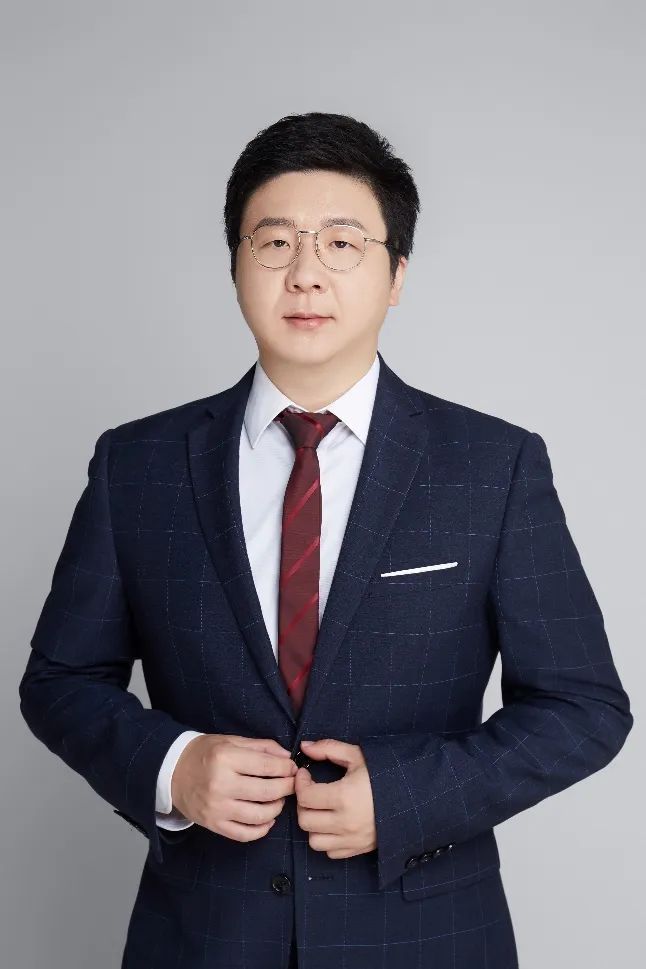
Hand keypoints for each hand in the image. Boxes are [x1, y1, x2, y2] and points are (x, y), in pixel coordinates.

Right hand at [170, 734, 297, 840]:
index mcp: (225, 758)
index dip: (286, 768)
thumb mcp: (231, 741)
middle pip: (267, 791)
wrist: (172, 772)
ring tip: (279, 800)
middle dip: (287, 788)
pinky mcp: (213, 824)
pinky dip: (262, 829)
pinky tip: (267, 819)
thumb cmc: (205, 753)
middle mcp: (221, 784)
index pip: (267, 766)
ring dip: (277, 808)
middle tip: (292, 784)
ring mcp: (217, 808)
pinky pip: (244, 834)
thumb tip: (287, 757)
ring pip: (259, 815)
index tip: (293, 768)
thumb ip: (261, 747)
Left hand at [294, 739, 376, 859]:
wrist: (414, 795)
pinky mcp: (360, 849)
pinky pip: (331, 853)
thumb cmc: (386, 773)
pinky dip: (328, 840)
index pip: (305, 796)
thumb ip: (329, 748)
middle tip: (312, 790)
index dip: (300, 783)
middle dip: (304, 803)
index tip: (306, 774)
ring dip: (313, 825)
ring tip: (322, 810)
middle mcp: (345, 822)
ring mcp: (353, 839)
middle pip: (305, 820)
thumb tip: (305, 746)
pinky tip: (334, 823)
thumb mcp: (358, 755)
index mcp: (344, 797)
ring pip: (315, 841)